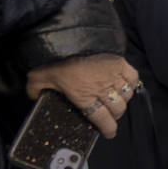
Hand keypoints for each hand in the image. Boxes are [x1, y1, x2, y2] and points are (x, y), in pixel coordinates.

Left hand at [25, 53, 139, 137]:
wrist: (71, 36)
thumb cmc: (54, 58)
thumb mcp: (38, 77)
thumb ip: (35, 90)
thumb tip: (34, 97)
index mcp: (84, 96)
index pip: (103, 119)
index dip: (108, 129)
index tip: (109, 133)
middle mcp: (102, 89)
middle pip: (117, 110)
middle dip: (114, 116)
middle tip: (109, 115)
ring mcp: (114, 76)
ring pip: (126, 96)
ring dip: (122, 101)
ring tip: (116, 100)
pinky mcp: (121, 63)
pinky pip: (133, 79)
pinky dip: (131, 84)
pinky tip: (125, 86)